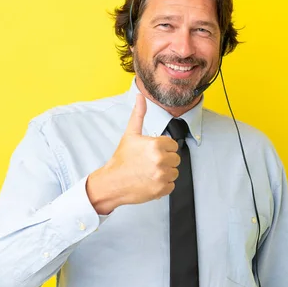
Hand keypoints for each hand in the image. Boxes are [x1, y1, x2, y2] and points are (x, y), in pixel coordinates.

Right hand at [87, 94, 179, 213]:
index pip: (173, 145)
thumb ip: (139, 114)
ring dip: (164, 173)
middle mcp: (160, 160)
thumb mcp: (130, 134)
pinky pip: (171, 186)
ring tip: (149, 172)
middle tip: (149, 163)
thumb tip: (140, 96)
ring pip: (174, 172)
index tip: (151, 152)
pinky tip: (150, 181)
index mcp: (156, 145)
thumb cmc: (121, 159)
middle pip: (175, 159)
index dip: (163, 148)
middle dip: (165, 160)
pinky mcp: (161, 190)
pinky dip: (163, 185)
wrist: (111, 182)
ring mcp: (161, 176)